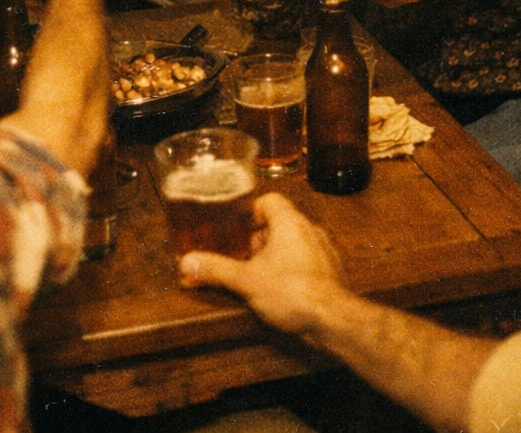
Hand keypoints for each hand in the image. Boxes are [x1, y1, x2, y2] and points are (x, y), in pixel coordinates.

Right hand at [178, 193, 348, 342]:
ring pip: (295, 243)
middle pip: (280, 223)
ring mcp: (324, 250)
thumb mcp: (246, 280)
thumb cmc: (292, 292)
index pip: (269, 200)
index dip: (251, 213)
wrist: (333, 320)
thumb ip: (216, 269)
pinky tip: (284, 290)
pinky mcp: (333, 272)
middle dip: (261, 238)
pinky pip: (309, 261)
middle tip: (244, 256)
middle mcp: (310, 229)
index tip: (238, 229)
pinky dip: (295, 269)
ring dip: (278, 255)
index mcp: (290, 222)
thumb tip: (187, 261)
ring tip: (261, 275)